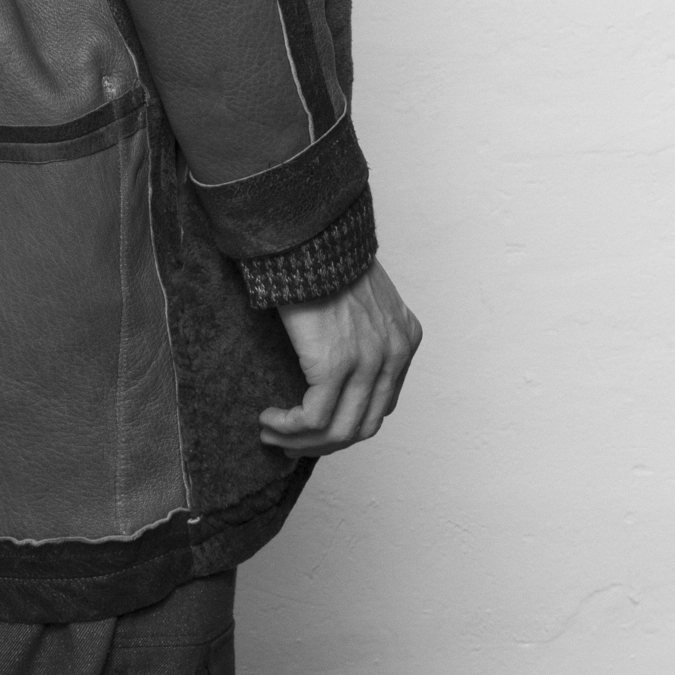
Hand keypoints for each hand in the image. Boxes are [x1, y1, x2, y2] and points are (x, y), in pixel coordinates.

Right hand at [259, 259, 421, 457]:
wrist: (309, 232)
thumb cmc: (324, 254)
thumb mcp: (363, 295)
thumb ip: (365, 329)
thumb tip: (338, 360)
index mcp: (405, 338)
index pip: (382, 403)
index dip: (347, 420)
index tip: (316, 423)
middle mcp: (395, 354)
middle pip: (365, 425)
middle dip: (326, 442)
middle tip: (293, 442)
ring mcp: (368, 363)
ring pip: (340, 431)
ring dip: (303, 442)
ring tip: (273, 435)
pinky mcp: (333, 366)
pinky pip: (313, 419)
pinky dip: (288, 428)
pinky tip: (268, 420)